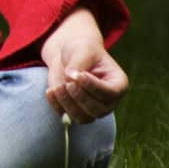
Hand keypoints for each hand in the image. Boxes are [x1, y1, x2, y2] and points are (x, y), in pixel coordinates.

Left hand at [40, 6, 128, 123]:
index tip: (80, 75)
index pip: (111, 93)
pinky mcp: (75, 111)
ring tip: (57, 87)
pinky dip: (57, 106)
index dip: (94, 87)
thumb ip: (78, 63)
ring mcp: (92, 109)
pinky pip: (66, 117)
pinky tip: (50, 91)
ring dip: (68, 104)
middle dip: (81, 97)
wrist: (69, 55)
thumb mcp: (82, 50)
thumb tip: (71, 77)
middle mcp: (108, 101)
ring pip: (83, 118)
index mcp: (118, 84)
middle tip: (68, 82)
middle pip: (98, 110)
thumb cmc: (82, 50)